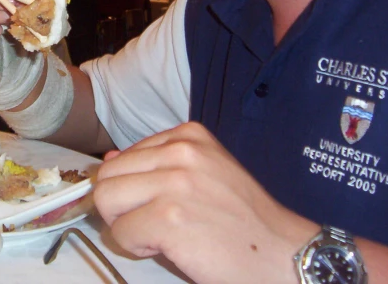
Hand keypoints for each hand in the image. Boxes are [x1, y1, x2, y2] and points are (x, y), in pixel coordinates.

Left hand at [93, 122, 317, 283]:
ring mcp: (174, 183)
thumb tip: (108, 159)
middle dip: (120, 206)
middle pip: (107, 176)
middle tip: (153, 224)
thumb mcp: (203, 173)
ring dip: (126, 225)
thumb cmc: (242, 219)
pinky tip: (171, 247)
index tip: (162, 205)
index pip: (123, 157)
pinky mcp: (169, 218)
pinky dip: (138, 247)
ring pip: (106, 201)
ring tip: (162, 234)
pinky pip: (121, 233)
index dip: (133, 189)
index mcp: (187, 135)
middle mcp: (180, 151)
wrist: (281, 252)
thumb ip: (155, 163)